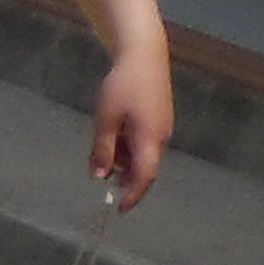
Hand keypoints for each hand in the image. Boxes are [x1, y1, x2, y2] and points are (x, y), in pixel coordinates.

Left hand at [88, 49, 169, 207]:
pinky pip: (146, 144)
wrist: (143, 55)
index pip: (145, 177)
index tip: (119, 209)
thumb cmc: (122, 86)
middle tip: (103, 177)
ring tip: (105, 150)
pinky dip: (130, 149)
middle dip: (125, 179)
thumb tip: (99, 177)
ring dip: (125, 162)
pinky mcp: (160, 119)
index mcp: (150, 139)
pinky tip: (114, 138)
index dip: (133, 195)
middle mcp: (162, 137)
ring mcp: (163, 127)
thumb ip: (102, 151)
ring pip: (144, 156)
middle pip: (145, 169)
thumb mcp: (105, 120)